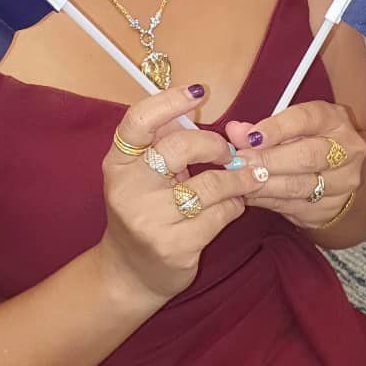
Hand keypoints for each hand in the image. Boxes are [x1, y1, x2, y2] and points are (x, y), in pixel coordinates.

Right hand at [98, 86, 247, 306]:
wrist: (130, 273)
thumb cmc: (143, 212)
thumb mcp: (140, 175)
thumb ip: (160, 141)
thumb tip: (191, 101)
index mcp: (117, 164)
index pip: (139, 121)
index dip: (170, 101)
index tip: (198, 91)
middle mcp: (127, 190)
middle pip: (180, 147)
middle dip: (215, 145)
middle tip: (229, 153)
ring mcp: (149, 221)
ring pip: (210, 185)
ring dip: (237, 179)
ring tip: (247, 178)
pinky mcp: (174, 247)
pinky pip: (219, 215)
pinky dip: (234, 206)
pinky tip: (233, 206)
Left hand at [224, 101, 365, 231]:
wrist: (335, 175)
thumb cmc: (306, 142)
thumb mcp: (289, 128)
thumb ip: (262, 129)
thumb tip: (235, 131)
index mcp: (334, 120)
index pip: (306, 119)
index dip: (276, 128)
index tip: (251, 138)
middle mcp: (347, 149)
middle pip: (306, 156)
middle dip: (269, 160)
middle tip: (241, 163)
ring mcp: (342, 181)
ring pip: (299, 185)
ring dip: (265, 184)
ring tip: (241, 180)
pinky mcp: (330, 207)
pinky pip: (293, 206)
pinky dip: (267, 200)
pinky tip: (250, 194)